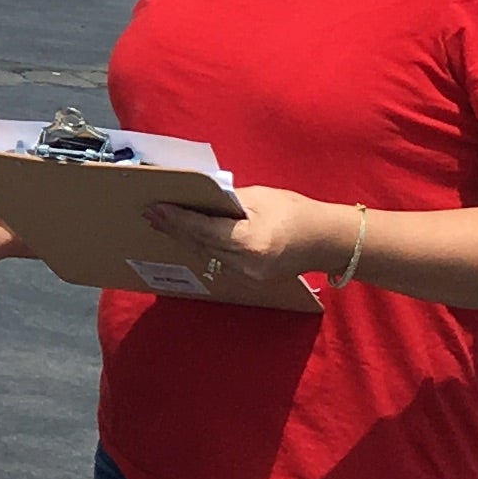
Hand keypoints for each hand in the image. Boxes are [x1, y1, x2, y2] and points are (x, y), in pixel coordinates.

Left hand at [140, 185, 343, 285]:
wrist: (326, 241)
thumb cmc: (296, 212)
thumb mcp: (260, 198)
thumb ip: (227, 201)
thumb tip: (198, 199)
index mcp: (250, 242)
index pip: (203, 230)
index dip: (177, 219)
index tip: (156, 207)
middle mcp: (246, 264)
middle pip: (199, 244)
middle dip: (174, 227)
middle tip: (151, 212)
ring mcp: (248, 276)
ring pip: (206, 255)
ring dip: (184, 238)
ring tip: (163, 222)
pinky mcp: (249, 280)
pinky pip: (218, 261)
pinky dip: (202, 247)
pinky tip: (188, 235)